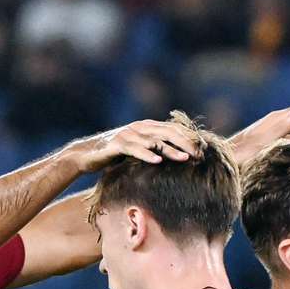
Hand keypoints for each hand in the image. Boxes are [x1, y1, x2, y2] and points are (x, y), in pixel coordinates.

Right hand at [75, 119, 200, 171]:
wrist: (86, 154)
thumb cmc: (115, 155)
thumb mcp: (138, 150)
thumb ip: (154, 148)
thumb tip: (177, 156)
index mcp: (147, 127)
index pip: (173, 129)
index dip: (189, 138)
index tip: (204, 150)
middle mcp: (139, 127)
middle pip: (167, 133)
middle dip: (185, 144)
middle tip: (199, 156)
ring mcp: (128, 135)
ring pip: (154, 141)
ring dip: (171, 150)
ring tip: (185, 159)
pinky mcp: (116, 145)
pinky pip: (134, 150)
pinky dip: (147, 155)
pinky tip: (157, 161)